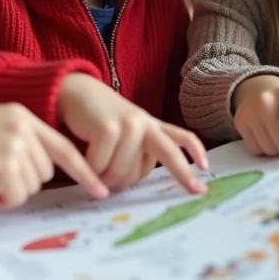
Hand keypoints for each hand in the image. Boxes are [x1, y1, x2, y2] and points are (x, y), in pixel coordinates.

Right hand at [0, 104, 108, 207]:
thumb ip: (17, 141)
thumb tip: (36, 174)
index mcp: (21, 115)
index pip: (63, 146)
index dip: (83, 170)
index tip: (99, 189)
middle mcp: (24, 128)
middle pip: (45, 171)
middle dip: (23, 181)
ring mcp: (17, 147)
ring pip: (31, 186)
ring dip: (8, 191)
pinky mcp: (6, 168)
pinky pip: (16, 198)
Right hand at [57, 73, 208, 194]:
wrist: (75, 91)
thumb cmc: (98, 120)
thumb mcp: (126, 132)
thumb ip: (139, 152)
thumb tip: (138, 182)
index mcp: (153, 127)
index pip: (182, 139)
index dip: (195, 155)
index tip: (203, 176)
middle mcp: (146, 124)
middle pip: (168, 157)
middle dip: (157, 179)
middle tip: (115, 188)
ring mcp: (129, 125)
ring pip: (123, 172)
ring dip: (105, 180)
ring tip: (95, 171)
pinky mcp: (108, 128)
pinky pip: (100, 168)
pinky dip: (89, 172)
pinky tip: (83, 161)